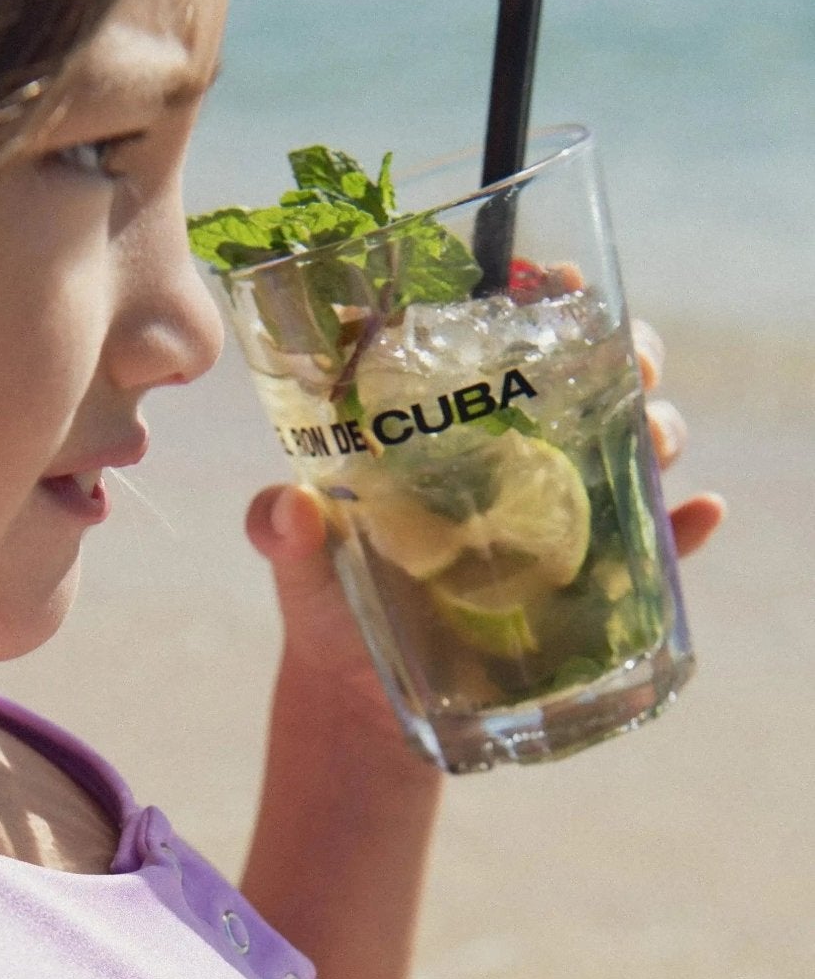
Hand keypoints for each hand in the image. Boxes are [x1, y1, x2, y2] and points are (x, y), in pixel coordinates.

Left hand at [247, 317, 725, 742]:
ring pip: (634, 446)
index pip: (503, 335)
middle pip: (591, 375)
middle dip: (626, 352)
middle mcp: (516, 455)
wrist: (362, 697)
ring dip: (660, 430)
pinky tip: (699, 518)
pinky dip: (685, 530)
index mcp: (448, 423)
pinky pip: (654, 548)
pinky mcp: (587, 584)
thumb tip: (289, 513)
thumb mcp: (296, 562)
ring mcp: (560, 516)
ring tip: (657, 441)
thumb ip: (280, 529)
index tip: (554, 280)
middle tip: (632, 362)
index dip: (537, 294)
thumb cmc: (328, 602)